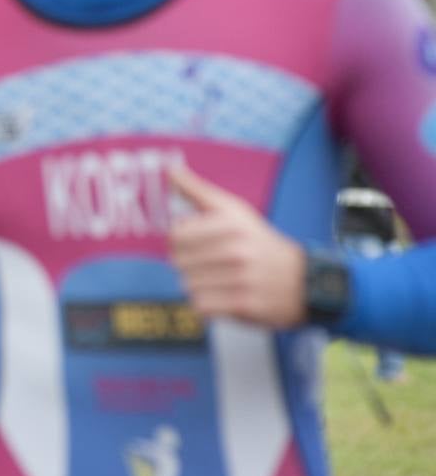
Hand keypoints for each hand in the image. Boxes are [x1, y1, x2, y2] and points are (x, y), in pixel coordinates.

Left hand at [168, 166, 306, 328]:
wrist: (306, 280)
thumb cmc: (259, 242)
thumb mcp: (233, 210)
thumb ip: (197, 191)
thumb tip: (169, 169)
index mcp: (231, 223)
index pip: (176, 236)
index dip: (182, 241)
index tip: (198, 242)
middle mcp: (237, 250)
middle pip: (179, 262)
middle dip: (190, 264)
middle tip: (211, 264)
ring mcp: (242, 278)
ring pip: (188, 285)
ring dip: (199, 285)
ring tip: (220, 280)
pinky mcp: (245, 305)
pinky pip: (201, 306)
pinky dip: (207, 304)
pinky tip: (224, 296)